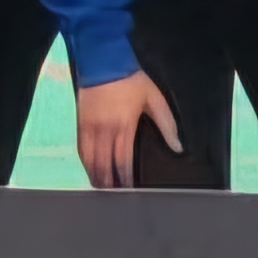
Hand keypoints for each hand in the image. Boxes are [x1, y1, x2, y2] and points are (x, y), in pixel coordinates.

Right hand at [78, 70, 180, 188]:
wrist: (104, 61)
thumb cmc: (132, 80)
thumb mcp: (155, 100)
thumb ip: (167, 125)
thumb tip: (177, 147)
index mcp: (124, 126)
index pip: (123, 160)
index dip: (125, 177)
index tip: (130, 189)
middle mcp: (104, 130)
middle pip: (104, 164)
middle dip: (109, 182)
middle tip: (115, 196)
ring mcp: (89, 127)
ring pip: (90, 160)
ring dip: (96, 176)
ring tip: (103, 189)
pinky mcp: (80, 123)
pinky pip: (81, 149)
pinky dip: (85, 162)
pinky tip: (90, 170)